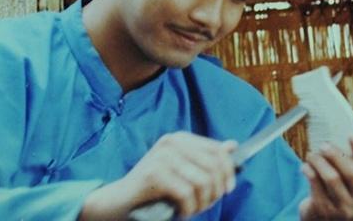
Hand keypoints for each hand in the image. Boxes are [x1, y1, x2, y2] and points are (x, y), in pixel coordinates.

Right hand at [79, 131, 236, 220]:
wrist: (119, 201)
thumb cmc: (154, 189)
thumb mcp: (183, 169)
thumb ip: (206, 158)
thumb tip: (233, 146)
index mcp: (179, 138)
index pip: (217, 151)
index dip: (228, 172)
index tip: (227, 189)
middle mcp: (171, 142)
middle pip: (213, 167)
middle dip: (215, 192)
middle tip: (204, 205)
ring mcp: (162, 156)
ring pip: (202, 182)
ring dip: (202, 203)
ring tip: (192, 210)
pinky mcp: (154, 174)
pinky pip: (187, 194)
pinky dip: (188, 209)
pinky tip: (181, 213)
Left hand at [299, 136, 352, 219]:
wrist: (325, 220)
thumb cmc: (339, 192)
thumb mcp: (351, 182)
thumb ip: (350, 162)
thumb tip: (337, 131)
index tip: (352, 135)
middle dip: (337, 155)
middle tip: (323, 145)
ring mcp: (345, 209)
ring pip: (332, 178)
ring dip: (319, 161)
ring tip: (311, 154)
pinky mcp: (326, 211)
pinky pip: (315, 184)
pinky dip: (308, 171)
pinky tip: (305, 166)